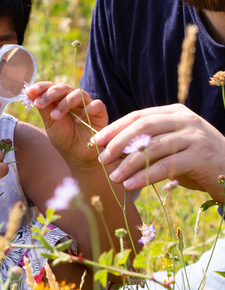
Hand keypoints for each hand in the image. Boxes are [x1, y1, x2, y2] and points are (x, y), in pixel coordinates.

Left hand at [26, 82, 107, 165]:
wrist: (77, 155)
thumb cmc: (63, 137)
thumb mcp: (49, 122)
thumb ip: (42, 107)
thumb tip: (28, 91)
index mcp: (61, 98)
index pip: (52, 86)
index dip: (41, 87)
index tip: (30, 91)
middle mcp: (74, 98)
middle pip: (64, 88)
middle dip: (50, 94)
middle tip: (39, 104)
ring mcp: (87, 103)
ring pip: (78, 94)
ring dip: (65, 104)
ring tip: (55, 117)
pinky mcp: (100, 112)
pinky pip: (96, 105)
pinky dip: (86, 110)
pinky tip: (78, 120)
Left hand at [92, 104, 224, 201]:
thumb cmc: (196, 161)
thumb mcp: (171, 145)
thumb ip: (148, 142)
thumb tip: (110, 149)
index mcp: (174, 112)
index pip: (137, 116)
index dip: (114, 128)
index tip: (95, 141)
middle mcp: (185, 119)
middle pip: (143, 127)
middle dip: (118, 142)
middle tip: (101, 158)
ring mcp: (195, 135)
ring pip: (153, 147)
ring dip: (129, 163)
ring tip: (113, 177)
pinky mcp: (201, 156)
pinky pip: (166, 166)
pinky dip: (144, 176)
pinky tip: (129, 185)